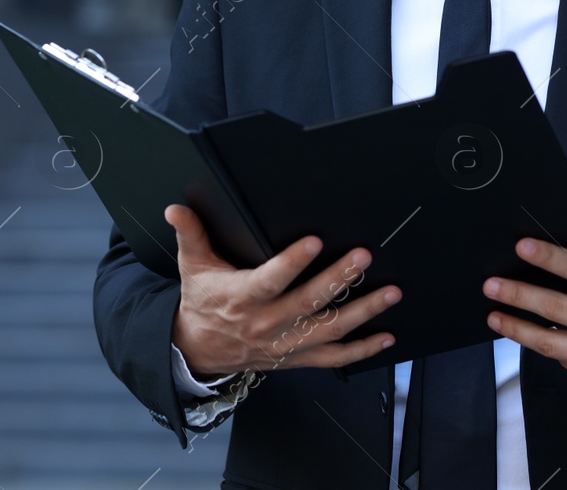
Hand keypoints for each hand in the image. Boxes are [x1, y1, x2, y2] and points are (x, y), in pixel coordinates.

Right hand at [165, 203, 400, 377]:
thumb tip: (176, 208)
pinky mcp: (296, 358)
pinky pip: (334, 358)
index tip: (315, 241)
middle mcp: (267, 323)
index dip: (292, 262)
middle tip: (364, 257)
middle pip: (308, 302)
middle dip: (339, 279)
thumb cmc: (202, 302)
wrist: (198, 350)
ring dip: (363, 312)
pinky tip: (386, 336)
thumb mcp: (192, 266)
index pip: (270, 280)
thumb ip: (190, 233)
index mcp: (242, 297)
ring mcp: (285, 344)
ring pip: (329, 330)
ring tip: (390, 292)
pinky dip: (362, 350)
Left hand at [482, 224, 566, 395]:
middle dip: (518, 294)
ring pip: (550, 342)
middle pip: (554, 307)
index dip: (548, 257)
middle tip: (491, 285)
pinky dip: (541, 347)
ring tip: (494, 316)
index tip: (521, 247)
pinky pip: (562, 361)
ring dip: (516, 328)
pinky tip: (523, 335)